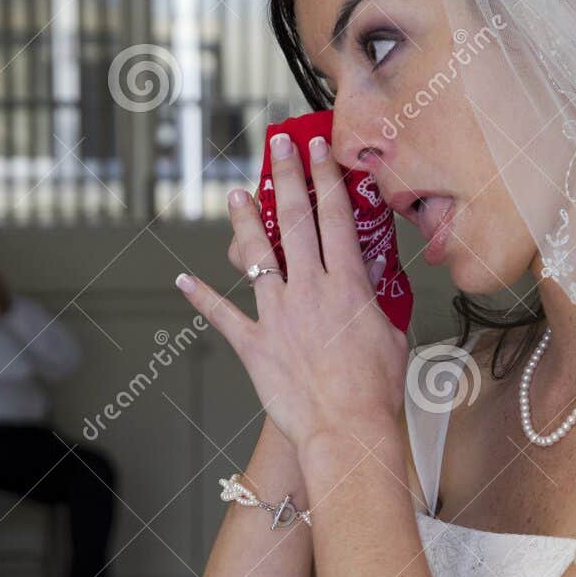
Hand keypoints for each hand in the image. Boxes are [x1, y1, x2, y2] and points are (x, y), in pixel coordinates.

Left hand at [175, 133, 407, 453]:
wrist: (347, 430)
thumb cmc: (375, 393)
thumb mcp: (392, 338)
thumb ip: (380, 306)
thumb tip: (377, 288)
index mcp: (348, 286)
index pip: (336, 217)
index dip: (327, 177)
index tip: (318, 149)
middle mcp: (310, 291)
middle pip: (296, 221)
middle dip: (287, 177)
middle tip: (278, 146)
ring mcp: (278, 316)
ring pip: (256, 256)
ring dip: (244, 221)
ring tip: (236, 194)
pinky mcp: (255, 345)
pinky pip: (223, 315)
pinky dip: (201, 297)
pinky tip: (183, 280)